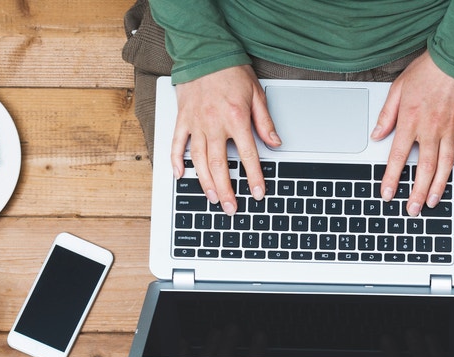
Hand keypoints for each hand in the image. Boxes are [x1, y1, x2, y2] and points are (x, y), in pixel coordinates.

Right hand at [171, 65, 280, 214]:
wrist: (205, 51)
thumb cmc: (231, 70)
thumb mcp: (256, 95)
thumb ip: (265, 123)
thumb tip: (276, 144)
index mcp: (236, 119)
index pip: (248, 156)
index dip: (254, 177)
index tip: (258, 193)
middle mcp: (214, 124)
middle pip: (220, 165)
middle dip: (227, 190)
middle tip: (232, 208)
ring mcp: (196, 123)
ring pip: (200, 160)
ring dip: (206, 182)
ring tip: (213, 198)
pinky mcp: (182, 118)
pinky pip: (178, 144)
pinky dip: (177, 161)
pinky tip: (180, 175)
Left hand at [371, 52, 453, 216]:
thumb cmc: (427, 71)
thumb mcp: (398, 89)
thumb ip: (386, 115)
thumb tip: (376, 135)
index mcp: (411, 121)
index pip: (398, 156)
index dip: (391, 178)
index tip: (386, 194)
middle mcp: (431, 129)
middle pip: (423, 168)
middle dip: (416, 192)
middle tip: (412, 209)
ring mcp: (451, 129)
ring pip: (444, 165)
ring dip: (438, 187)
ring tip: (431, 202)